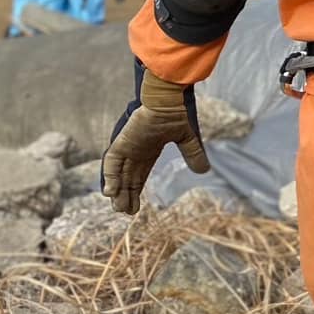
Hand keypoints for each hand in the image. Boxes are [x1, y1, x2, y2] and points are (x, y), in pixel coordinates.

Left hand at [102, 62, 209, 215]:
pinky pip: (111, 163)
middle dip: (126, 195)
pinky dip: (109, 178)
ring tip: (118, 208)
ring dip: (117, 191)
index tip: (136, 208)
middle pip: (127, 179)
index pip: (139, 176)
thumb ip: (193, 154)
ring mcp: (127, 147)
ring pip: (118, 175)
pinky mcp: (121, 143)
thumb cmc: (176, 114)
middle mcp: (135, 152)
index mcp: (147, 151)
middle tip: (125, 212)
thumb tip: (204, 171)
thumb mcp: (187, 139)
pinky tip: (110, 192)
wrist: (167, 101)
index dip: (136, 191)